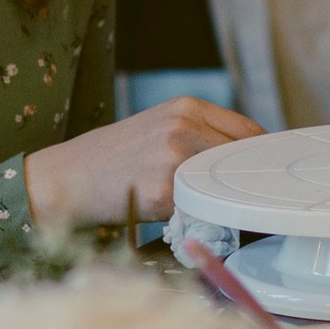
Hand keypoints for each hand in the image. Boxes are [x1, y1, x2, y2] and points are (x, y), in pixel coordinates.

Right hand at [26, 95, 260, 230]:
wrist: (65, 178)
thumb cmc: (112, 159)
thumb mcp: (157, 129)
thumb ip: (199, 136)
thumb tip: (246, 163)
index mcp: (186, 107)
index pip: (249, 131)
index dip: (260, 158)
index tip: (264, 176)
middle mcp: (183, 126)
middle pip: (243, 159)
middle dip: (248, 184)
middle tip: (251, 203)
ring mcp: (173, 159)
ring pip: (224, 186)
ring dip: (226, 204)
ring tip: (215, 214)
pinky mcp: (163, 192)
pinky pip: (198, 210)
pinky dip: (199, 220)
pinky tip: (184, 221)